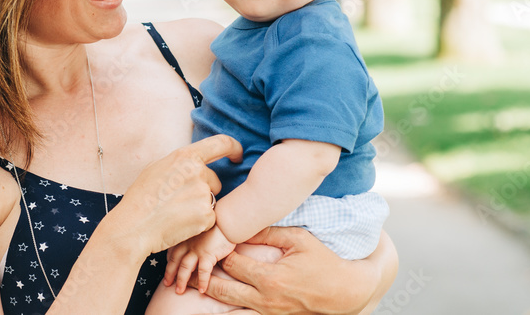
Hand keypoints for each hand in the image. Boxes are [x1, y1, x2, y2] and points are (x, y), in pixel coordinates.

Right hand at [112, 135, 241, 255]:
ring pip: (211, 199)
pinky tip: (180, 223)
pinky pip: (210, 217)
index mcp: (185, 156)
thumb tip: (194, 162)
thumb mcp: (157, 168)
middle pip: (214, 180)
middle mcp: (198, 171)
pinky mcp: (206, 216)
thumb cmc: (140, 197)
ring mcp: (203, 194)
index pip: (220, 144)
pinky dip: (199, 222)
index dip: (233, 148)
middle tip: (178, 201)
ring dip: (200, 206)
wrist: (134, 226)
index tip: (237, 155)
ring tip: (175, 212)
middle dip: (203, 190)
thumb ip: (180, 163)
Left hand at [164, 225, 235, 293]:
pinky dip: (201, 281)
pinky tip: (201, 290)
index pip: (173, 252)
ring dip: (181, 280)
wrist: (226, 220)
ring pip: (185, 268)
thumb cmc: (216, 224)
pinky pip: (203, 272)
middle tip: (167, 284)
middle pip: (175, 261)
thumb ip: (195, 240)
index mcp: (185, 237)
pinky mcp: (208, 255)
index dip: (169, 263)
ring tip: (179, 291)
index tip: (167, 272)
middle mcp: (188, 244)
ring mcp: (197, 250)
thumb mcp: (200, 230)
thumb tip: (195, 250)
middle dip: (170, 274)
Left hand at [203, 227, 380, 314]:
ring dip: (210, 294)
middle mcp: (265, 299)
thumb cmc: (322, 262)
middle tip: (185, 270)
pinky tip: (214, 302)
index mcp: (270, 278)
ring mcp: (267, 312)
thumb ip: (269, 232)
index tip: (208, 243)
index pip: (232, 263)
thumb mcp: (298, 239)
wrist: (344, 293)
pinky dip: (228, 308)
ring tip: (191, 285)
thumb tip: (245, 223)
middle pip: (222, 289)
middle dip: (202, 279)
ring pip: (229, 306)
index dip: (217, 252)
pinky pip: (243, 314)